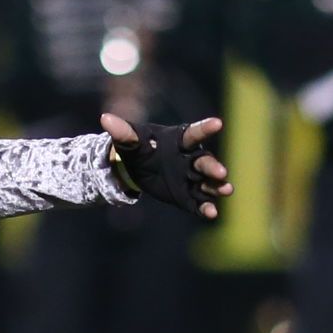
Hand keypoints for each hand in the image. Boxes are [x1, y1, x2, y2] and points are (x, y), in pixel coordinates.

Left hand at [100, 115, 232, 221]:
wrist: (134, 167)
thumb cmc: (137, 147)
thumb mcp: (129, 140)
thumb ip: (123, 132)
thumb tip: (106, 119)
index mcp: (178, 141)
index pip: (193, 134)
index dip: (205, 128)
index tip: (218, 123)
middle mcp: (190, 159)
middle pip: (204, 162)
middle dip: (213, 167)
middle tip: (222, 172)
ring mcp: (190, 179)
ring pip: (208, 183)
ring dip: (217, 187)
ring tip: (227, 190)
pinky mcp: (186, 196)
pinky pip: (198, 203)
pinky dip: (205, 208)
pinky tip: (211, 214)